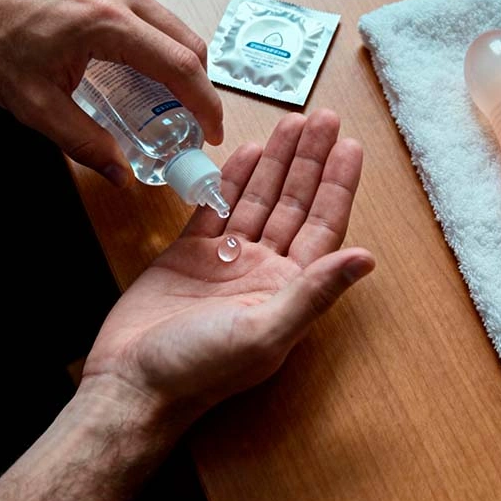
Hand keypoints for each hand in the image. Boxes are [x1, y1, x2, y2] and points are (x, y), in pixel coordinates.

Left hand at [0, 0, 223, 183]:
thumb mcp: (35, 105)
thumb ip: (83, 142)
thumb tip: (119, 171)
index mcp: (106, 22)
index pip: (180, 65)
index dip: (205, 104)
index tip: (210, 131)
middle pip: (189, 44)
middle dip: (200, 88)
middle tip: (194, 125)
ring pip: (174, 28)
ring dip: (182, 67)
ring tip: (170, 106)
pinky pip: (153, 19)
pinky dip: (161, 49)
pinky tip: (144, 77)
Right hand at [81, 109, 374, 417]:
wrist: (134, 383)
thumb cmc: (200, 370)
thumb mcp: (265, 332)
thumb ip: (314, 293)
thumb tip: (367, 258)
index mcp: (288, 289)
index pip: (323, 225)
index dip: (337, 184)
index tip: (349, 145)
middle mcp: (262, 271)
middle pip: (294, 204)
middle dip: (309, 160)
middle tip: (321, 118)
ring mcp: (226, 260)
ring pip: (258, 199)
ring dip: (275, 162)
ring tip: (290, 123)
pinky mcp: (189, 254)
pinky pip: (216, 207)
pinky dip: (230, 179)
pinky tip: (246, 152)